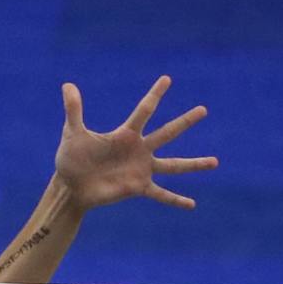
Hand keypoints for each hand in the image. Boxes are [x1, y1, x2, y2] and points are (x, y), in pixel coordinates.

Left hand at [52, 77, 214, 212]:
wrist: (71, 186)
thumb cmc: (71, 158)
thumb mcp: (73, 134)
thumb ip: (74, 110)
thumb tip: (67, 85)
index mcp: (125, 135)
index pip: (143, 110)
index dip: (155, 95)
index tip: (167, 79)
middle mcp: (139, 150)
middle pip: (167, 132)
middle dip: (185, 122)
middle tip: (203, 109)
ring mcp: (141, 169)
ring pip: (174, 165)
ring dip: (194, 164)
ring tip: (215, 162)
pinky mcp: (138, 187)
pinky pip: (161, 194)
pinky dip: (176, 200)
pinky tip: (192, 205)